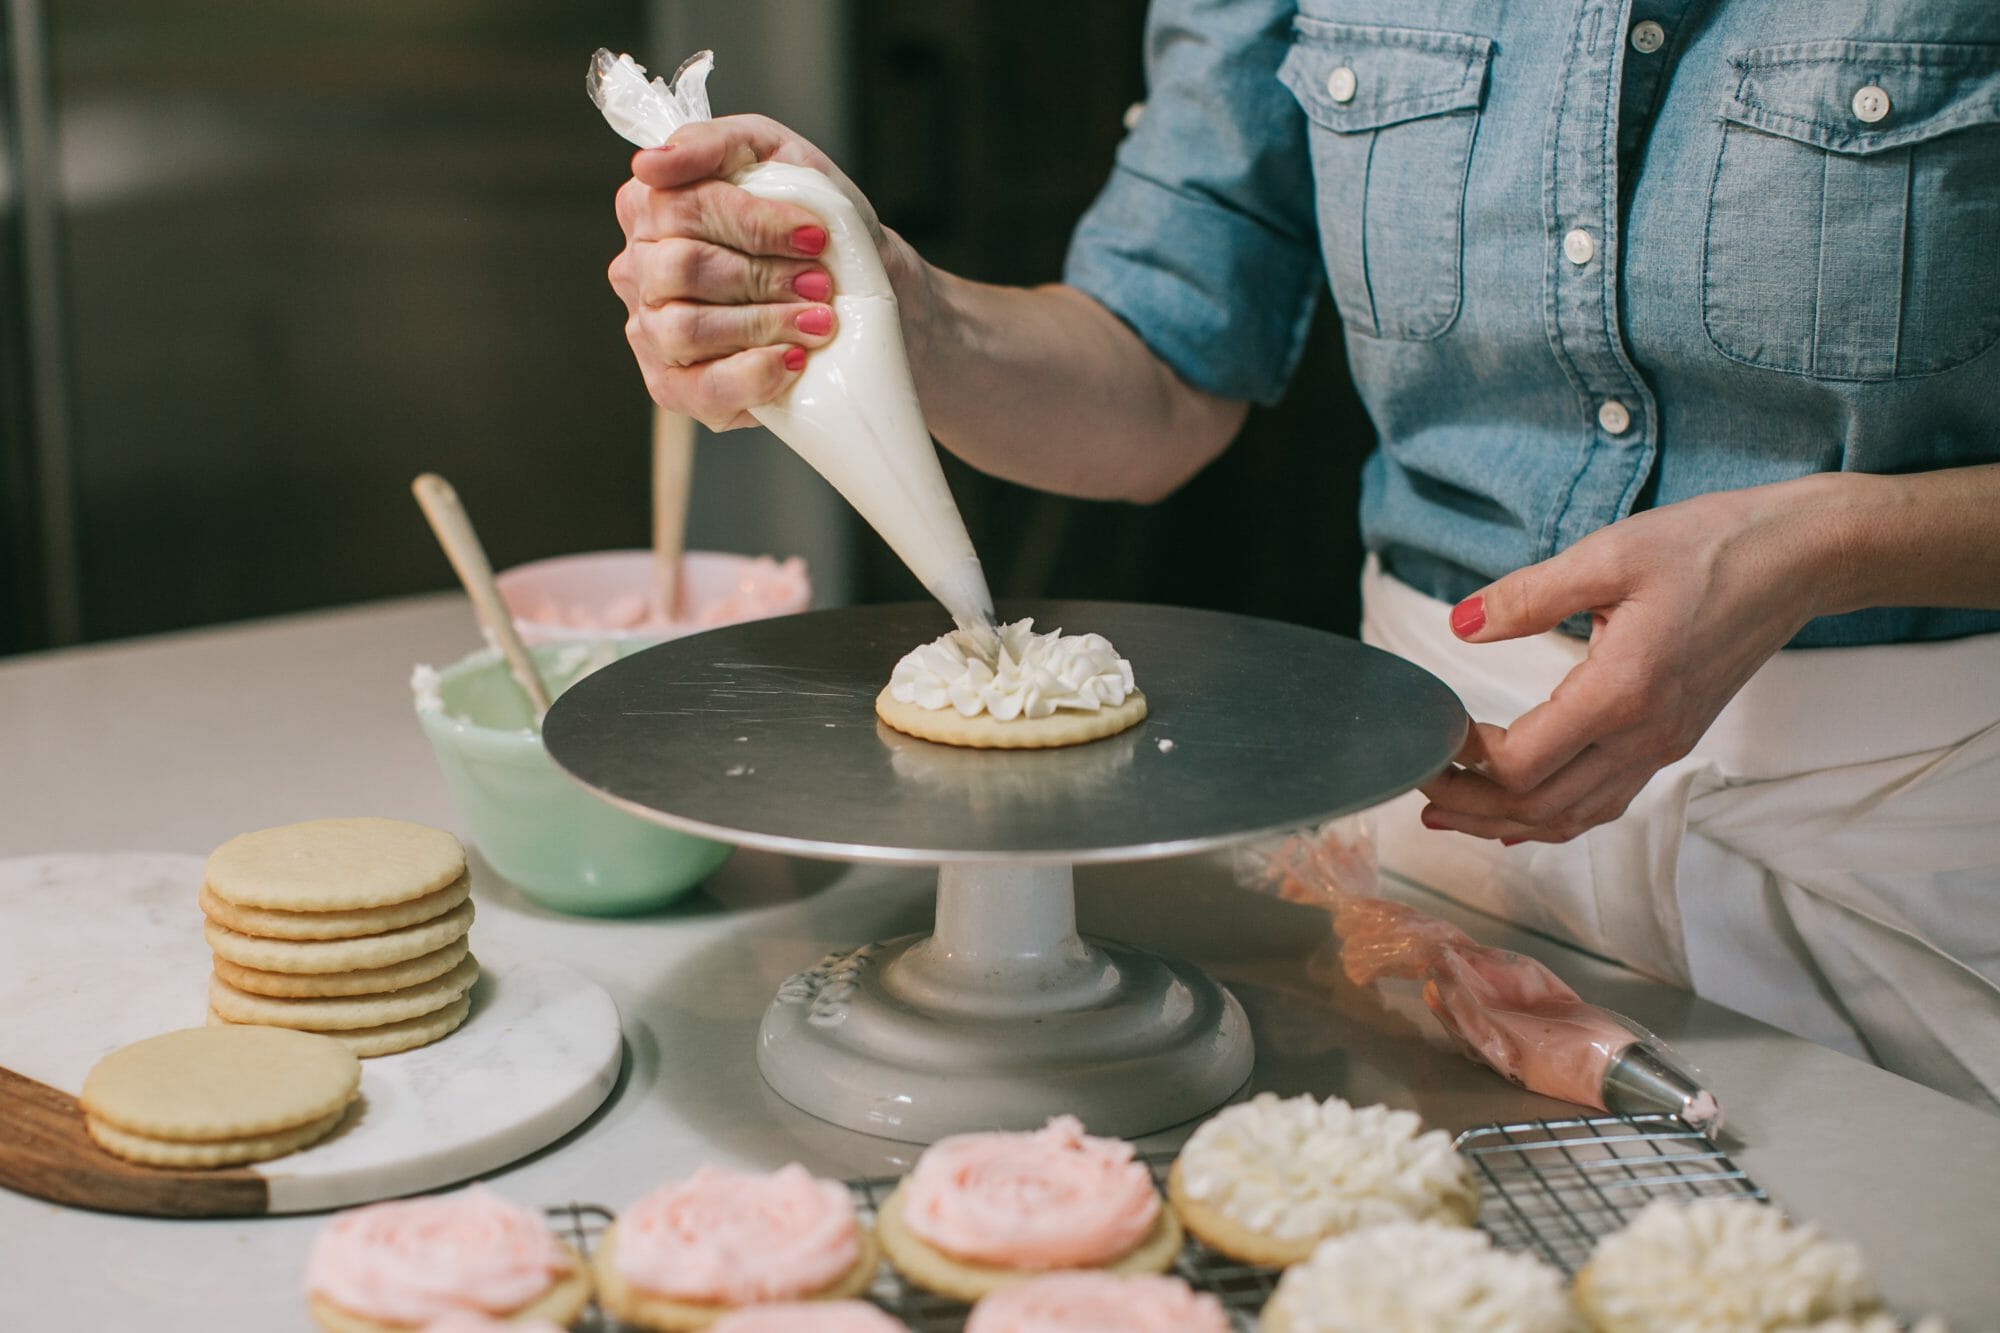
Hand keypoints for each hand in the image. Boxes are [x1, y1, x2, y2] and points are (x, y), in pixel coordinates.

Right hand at [606, 115, 910, 429]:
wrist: (858, 297)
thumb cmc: (813, 228)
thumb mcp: (780, 160)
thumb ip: (713, 144)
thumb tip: (651, 162)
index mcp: (653, 206)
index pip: (681, 205)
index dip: (753, 222)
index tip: (814, 234)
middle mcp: (639, 268)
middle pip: (681, 267)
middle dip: (763, 276)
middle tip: (821, 284)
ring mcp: (650, 330)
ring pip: (684, 328)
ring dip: (762, 323)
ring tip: (818, 322)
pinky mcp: (673, 386)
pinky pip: (698, 387)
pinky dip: (753, 374)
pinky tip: (793, 361)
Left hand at [1415, 480, 1845, 842]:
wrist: (1799, 558)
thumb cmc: (1709, 547)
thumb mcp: (1609, 555)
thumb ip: (1527, 596)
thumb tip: (1459, 623)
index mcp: (1622, 693)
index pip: (1523, 762)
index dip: (1465, 760)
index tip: (1430, 735)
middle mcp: (1644, 736)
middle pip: (1541, 807)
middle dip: (1472, 808)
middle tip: (1419, 792)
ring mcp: (1662, 745)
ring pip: (1574, 816)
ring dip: (1507, 822)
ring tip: (1453, 812)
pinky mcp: (1672, 738)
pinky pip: (1606, 800)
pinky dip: (1555, 816)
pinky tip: (1520, 813)